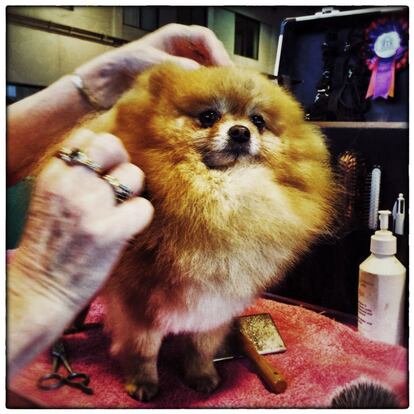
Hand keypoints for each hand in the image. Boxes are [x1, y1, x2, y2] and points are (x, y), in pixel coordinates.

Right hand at [10, 129, 152, 309]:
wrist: (40, 289)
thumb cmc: (49, 247)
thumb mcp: (51, 200)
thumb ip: (75, 179)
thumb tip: (109, 164)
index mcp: (52, 176)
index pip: (86, 138)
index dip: (102, 154)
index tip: (103, 172)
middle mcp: (70, 185)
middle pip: (112, 145)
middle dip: (121, 162)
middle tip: (120, 184)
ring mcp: (90, 207)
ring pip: (133, 175)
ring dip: (133, 192)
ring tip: (122, 210)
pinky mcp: (109, 232)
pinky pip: (144, 207)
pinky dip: (141, 217)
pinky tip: (128, 228)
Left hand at [75, 23, 232, 108]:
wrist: (101, 89)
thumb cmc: (118, 68)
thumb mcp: (145, 60)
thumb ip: (172, 64)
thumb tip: (197, 71)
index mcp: (174, 37)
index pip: (205, 39)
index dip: (219, 52)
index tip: (226, 70)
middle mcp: (180, 52)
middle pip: (210, 56)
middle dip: (221, 70)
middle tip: (229, 88)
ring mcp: (179, 70)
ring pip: (205, 74)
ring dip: (212, 85)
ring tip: (219, 99)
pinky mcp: (175, 88)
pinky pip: (194, 90)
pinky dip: (201, 97)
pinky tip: (204, 107)